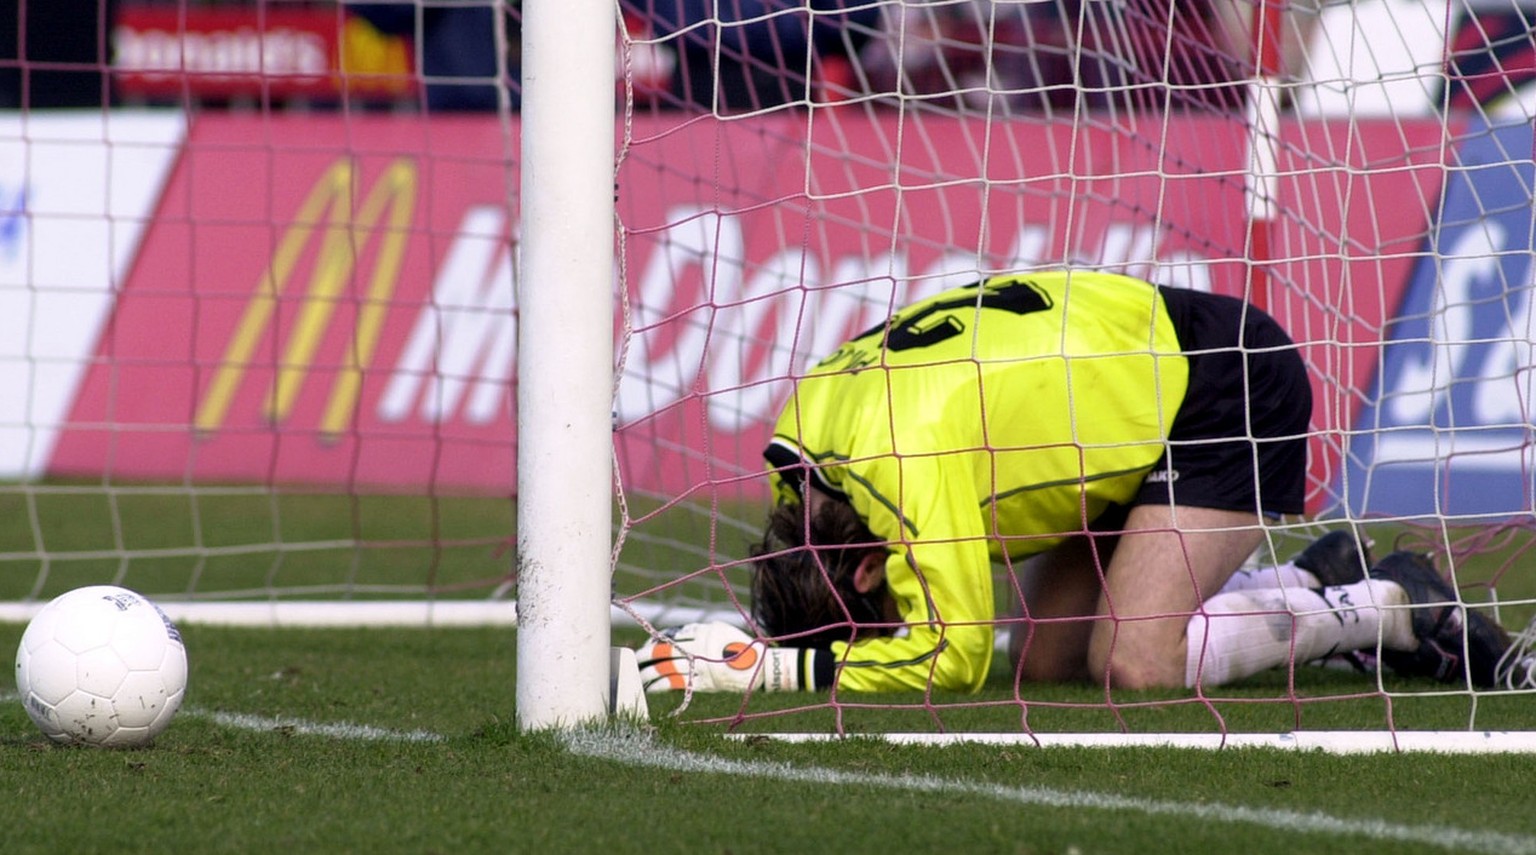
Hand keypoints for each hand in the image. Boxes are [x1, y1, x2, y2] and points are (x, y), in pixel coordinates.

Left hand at [636, 621, 799, 692]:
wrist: (759, 667)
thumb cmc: (740, 647)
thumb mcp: (720, 630)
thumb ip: (700, 632)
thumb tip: (678, 636)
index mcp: (702, 633)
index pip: (672, 636)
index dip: (656, 640)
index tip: (648, 644)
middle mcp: (699, 648)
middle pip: (665, 651)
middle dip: (647, 655)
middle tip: (637, 658)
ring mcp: (700, 666)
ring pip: (667, 668)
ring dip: (649, 672)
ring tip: (639, 675)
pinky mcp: (703, 682)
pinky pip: (676, 683)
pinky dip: (660, 685)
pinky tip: (651, 687)